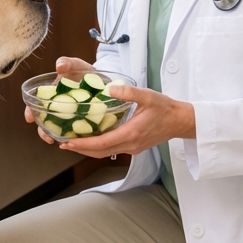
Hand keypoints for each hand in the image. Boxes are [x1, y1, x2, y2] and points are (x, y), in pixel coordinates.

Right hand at [24, 56, 97, 144]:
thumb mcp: (76, 65)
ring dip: (58, 136)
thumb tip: (60, 66)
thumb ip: (67, 63)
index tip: (29, 118)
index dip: (30, 112)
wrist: (103, 80)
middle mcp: (58, 108)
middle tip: (48, 138)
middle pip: (45, 122)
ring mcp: (70, 116)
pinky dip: (75, 138)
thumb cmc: (84, 72)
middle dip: (43, 131)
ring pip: (59, 130)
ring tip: (62, 142)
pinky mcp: (82, 122)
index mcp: (52, 95)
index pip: (36, 105)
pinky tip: (77, 140)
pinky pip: (75, 132)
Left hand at [58, 84, 195, 158]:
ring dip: (88, 149)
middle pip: (99, 152)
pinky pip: (111, 149)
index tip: (68, 142)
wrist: (180, 121)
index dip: (83, 144)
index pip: (102, 144)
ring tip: (71, 143)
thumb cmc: (165, 108)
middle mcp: (130, 144)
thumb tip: (110, 90)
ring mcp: (132, 148)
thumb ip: (129, 92)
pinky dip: (98, 147)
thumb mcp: (148, 96)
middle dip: (80, 149)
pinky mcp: (133, 146)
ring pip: (105, 152)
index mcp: (131, 133)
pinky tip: (91, 139)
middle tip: (62, 143)